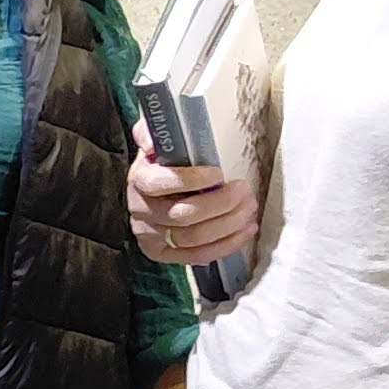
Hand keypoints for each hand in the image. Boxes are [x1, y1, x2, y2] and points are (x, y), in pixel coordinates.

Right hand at [128, 125, 259, 273]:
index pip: (159, 184)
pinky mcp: (164, 253)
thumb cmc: (165, 160)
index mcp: (139, 180)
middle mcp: (141, 211)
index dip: (192, 181)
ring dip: (228, 225)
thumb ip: (151, 131)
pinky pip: (196, 257)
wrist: (154, 187)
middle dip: (221, 204)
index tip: (218, 173)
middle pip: (182, 215)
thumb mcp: (158, 138)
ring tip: (249, 209)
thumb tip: (152, 141)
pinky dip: (226, 245)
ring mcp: (151, 235)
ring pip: (193, 238)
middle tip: (244, 190)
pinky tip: (245, 230)